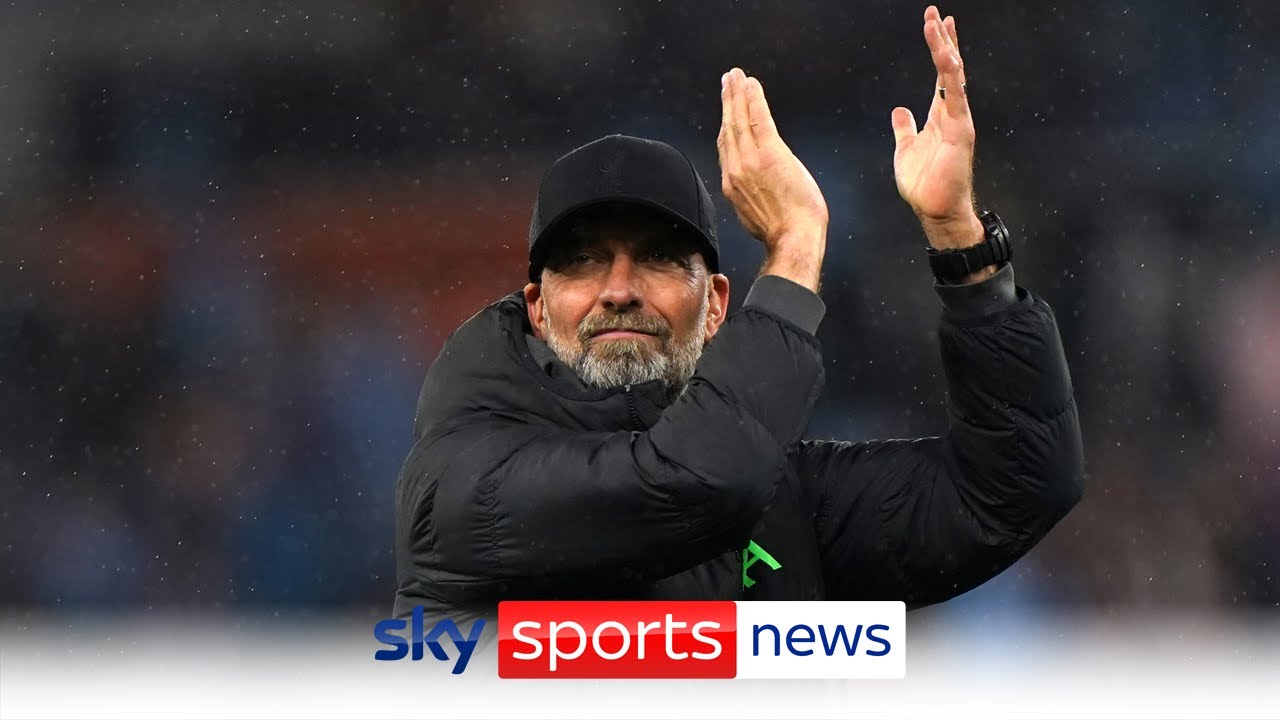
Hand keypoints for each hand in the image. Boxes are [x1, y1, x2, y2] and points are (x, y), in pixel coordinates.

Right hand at [717, 67, 827, 290]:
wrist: (793, 238)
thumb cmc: (784, 231)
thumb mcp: (757, 215)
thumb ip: (751, 196)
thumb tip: (756, 193)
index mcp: (731, 186)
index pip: (726, 148)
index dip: (725, 125)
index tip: (726, 111)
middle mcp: (735, 170)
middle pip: (728, 128)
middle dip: (727, 102)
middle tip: (728, 80)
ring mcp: (749, 161)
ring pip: (739, 119)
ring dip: (737, 94)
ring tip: (736, 76)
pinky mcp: (769, 153)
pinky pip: (758, 119)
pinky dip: (753, 99)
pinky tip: (752, 84)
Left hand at [891, 6, 986, 258]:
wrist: (935, 210)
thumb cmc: (924, 184)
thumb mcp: (906, 149)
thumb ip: (904, 128)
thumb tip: (899, 110)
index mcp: (939, 115)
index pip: (941, 74)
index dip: (939, 48)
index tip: (936, 22)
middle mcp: (952, 113)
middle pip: (949, 68)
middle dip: (943, 40)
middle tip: (936, 13)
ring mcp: (958, 120)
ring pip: (953, 77)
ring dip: (945, 50)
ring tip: (938, 24)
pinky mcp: (960, 132)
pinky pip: (955, 98)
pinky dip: (951, 76)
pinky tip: (948, 57)